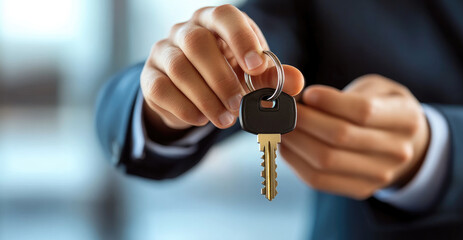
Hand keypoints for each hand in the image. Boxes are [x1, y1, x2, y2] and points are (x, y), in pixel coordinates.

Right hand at [140, 4, 304, 137]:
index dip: (240, 38)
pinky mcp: (150, 77)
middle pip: (197, 43)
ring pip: (179, 69)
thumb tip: (297, 83)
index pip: (225, 16)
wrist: (192, 93)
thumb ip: (275, 76)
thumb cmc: (228, 73)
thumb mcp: (253, 73)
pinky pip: (161, 89)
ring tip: (226, 119)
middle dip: (222, 78)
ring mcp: (164, 52)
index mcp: (215, 21)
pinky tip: (202, 120)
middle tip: (239, 105)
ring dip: (206, 98)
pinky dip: (185, 108)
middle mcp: (185, 30)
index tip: (256, 66)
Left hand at [280, 75, 429, 199]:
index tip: (308, 93)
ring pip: (326, 161)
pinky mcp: (360, 190)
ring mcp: (380, 174)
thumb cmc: (383, 108)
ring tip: (282, 125)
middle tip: (285, 109)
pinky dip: (296, 162)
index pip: (363, 111)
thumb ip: (347, 93)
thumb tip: (305, 99)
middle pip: (341, 137)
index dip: (330, 102)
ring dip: (295, 141)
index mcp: (406, 118)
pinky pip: (319, 180)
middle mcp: (398, 150)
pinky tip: (286, 146)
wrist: (406, 145)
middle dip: (305, 121)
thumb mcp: (377, 89)